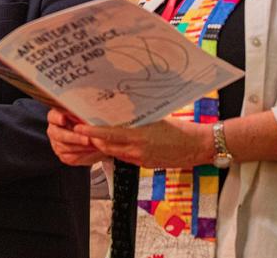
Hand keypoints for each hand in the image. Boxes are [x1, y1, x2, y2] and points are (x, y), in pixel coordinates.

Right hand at [46, 108, 104, 165]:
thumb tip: (86, 115)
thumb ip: (83, 116)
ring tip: (94, 145)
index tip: (63, 119)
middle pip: (58, 134)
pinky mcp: (63, 155)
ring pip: (64, 147)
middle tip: (87, 139)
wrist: (95, 140)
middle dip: (73, 137)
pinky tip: (91, 151)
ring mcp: (56, 144)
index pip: (52, 116)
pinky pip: (69, 157)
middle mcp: (54, 130)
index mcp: (55, 117)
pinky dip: (82, 154)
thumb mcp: (86, 117)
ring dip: (80, 147)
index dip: (57, 118)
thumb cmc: (89, 124)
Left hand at [75, 118, 210, 168]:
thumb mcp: (156, 118)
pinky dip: (117, 149)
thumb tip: (119, 111)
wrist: (198, 146)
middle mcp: (137, 151)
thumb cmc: (180, 129)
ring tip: (93, 133)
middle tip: (80, 127)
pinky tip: (114, 141)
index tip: (78, 126)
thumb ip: (137, 118)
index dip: (91, 131)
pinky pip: (125, 156)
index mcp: (139, 137)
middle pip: (106, 146)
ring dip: (104, 144)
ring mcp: (140, 159)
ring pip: (114, 152)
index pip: (108, 135)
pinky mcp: (144, 164)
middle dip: (92, 138)